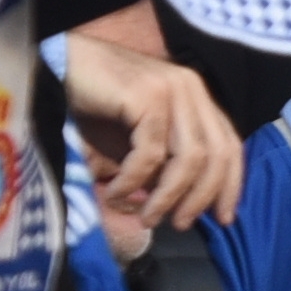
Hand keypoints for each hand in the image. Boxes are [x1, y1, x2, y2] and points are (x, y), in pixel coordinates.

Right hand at [59, 32, 245, 232]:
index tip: (223, 219)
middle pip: (216, 154)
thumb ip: (162, 165)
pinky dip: (134, 180)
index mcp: (197, 97)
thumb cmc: (96, 105)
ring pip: (188, 157)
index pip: (230, 145)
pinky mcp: (147, 95)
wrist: (59, 66)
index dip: (231, 185)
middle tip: (181, 224)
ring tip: (149, 219)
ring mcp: (172, 89)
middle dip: (201, 197)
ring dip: (169, 196)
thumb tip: (176, 207)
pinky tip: (116, 193)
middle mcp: (191, 89)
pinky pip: (150, 152)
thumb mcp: (137, 140)